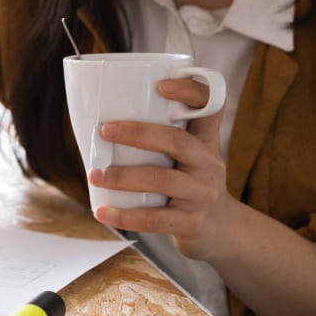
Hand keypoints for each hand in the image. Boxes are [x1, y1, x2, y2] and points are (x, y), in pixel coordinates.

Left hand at [87, 77, 236, 261]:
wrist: (221, 230)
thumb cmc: (188, 182)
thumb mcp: (187, 155)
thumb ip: (158, 136)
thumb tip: (95, 118)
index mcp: (205, 140)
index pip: (210, 106)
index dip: (191, 91)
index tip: (161, 85)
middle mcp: (209, 163)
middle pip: (178, 141)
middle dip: (138, 134)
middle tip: (105, 130)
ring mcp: (202, 194)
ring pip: (163, 180)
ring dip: (124, 177)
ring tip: (95, 175)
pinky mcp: (193, 223)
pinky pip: (156, 219)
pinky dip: (125, 216)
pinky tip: (102, 212)